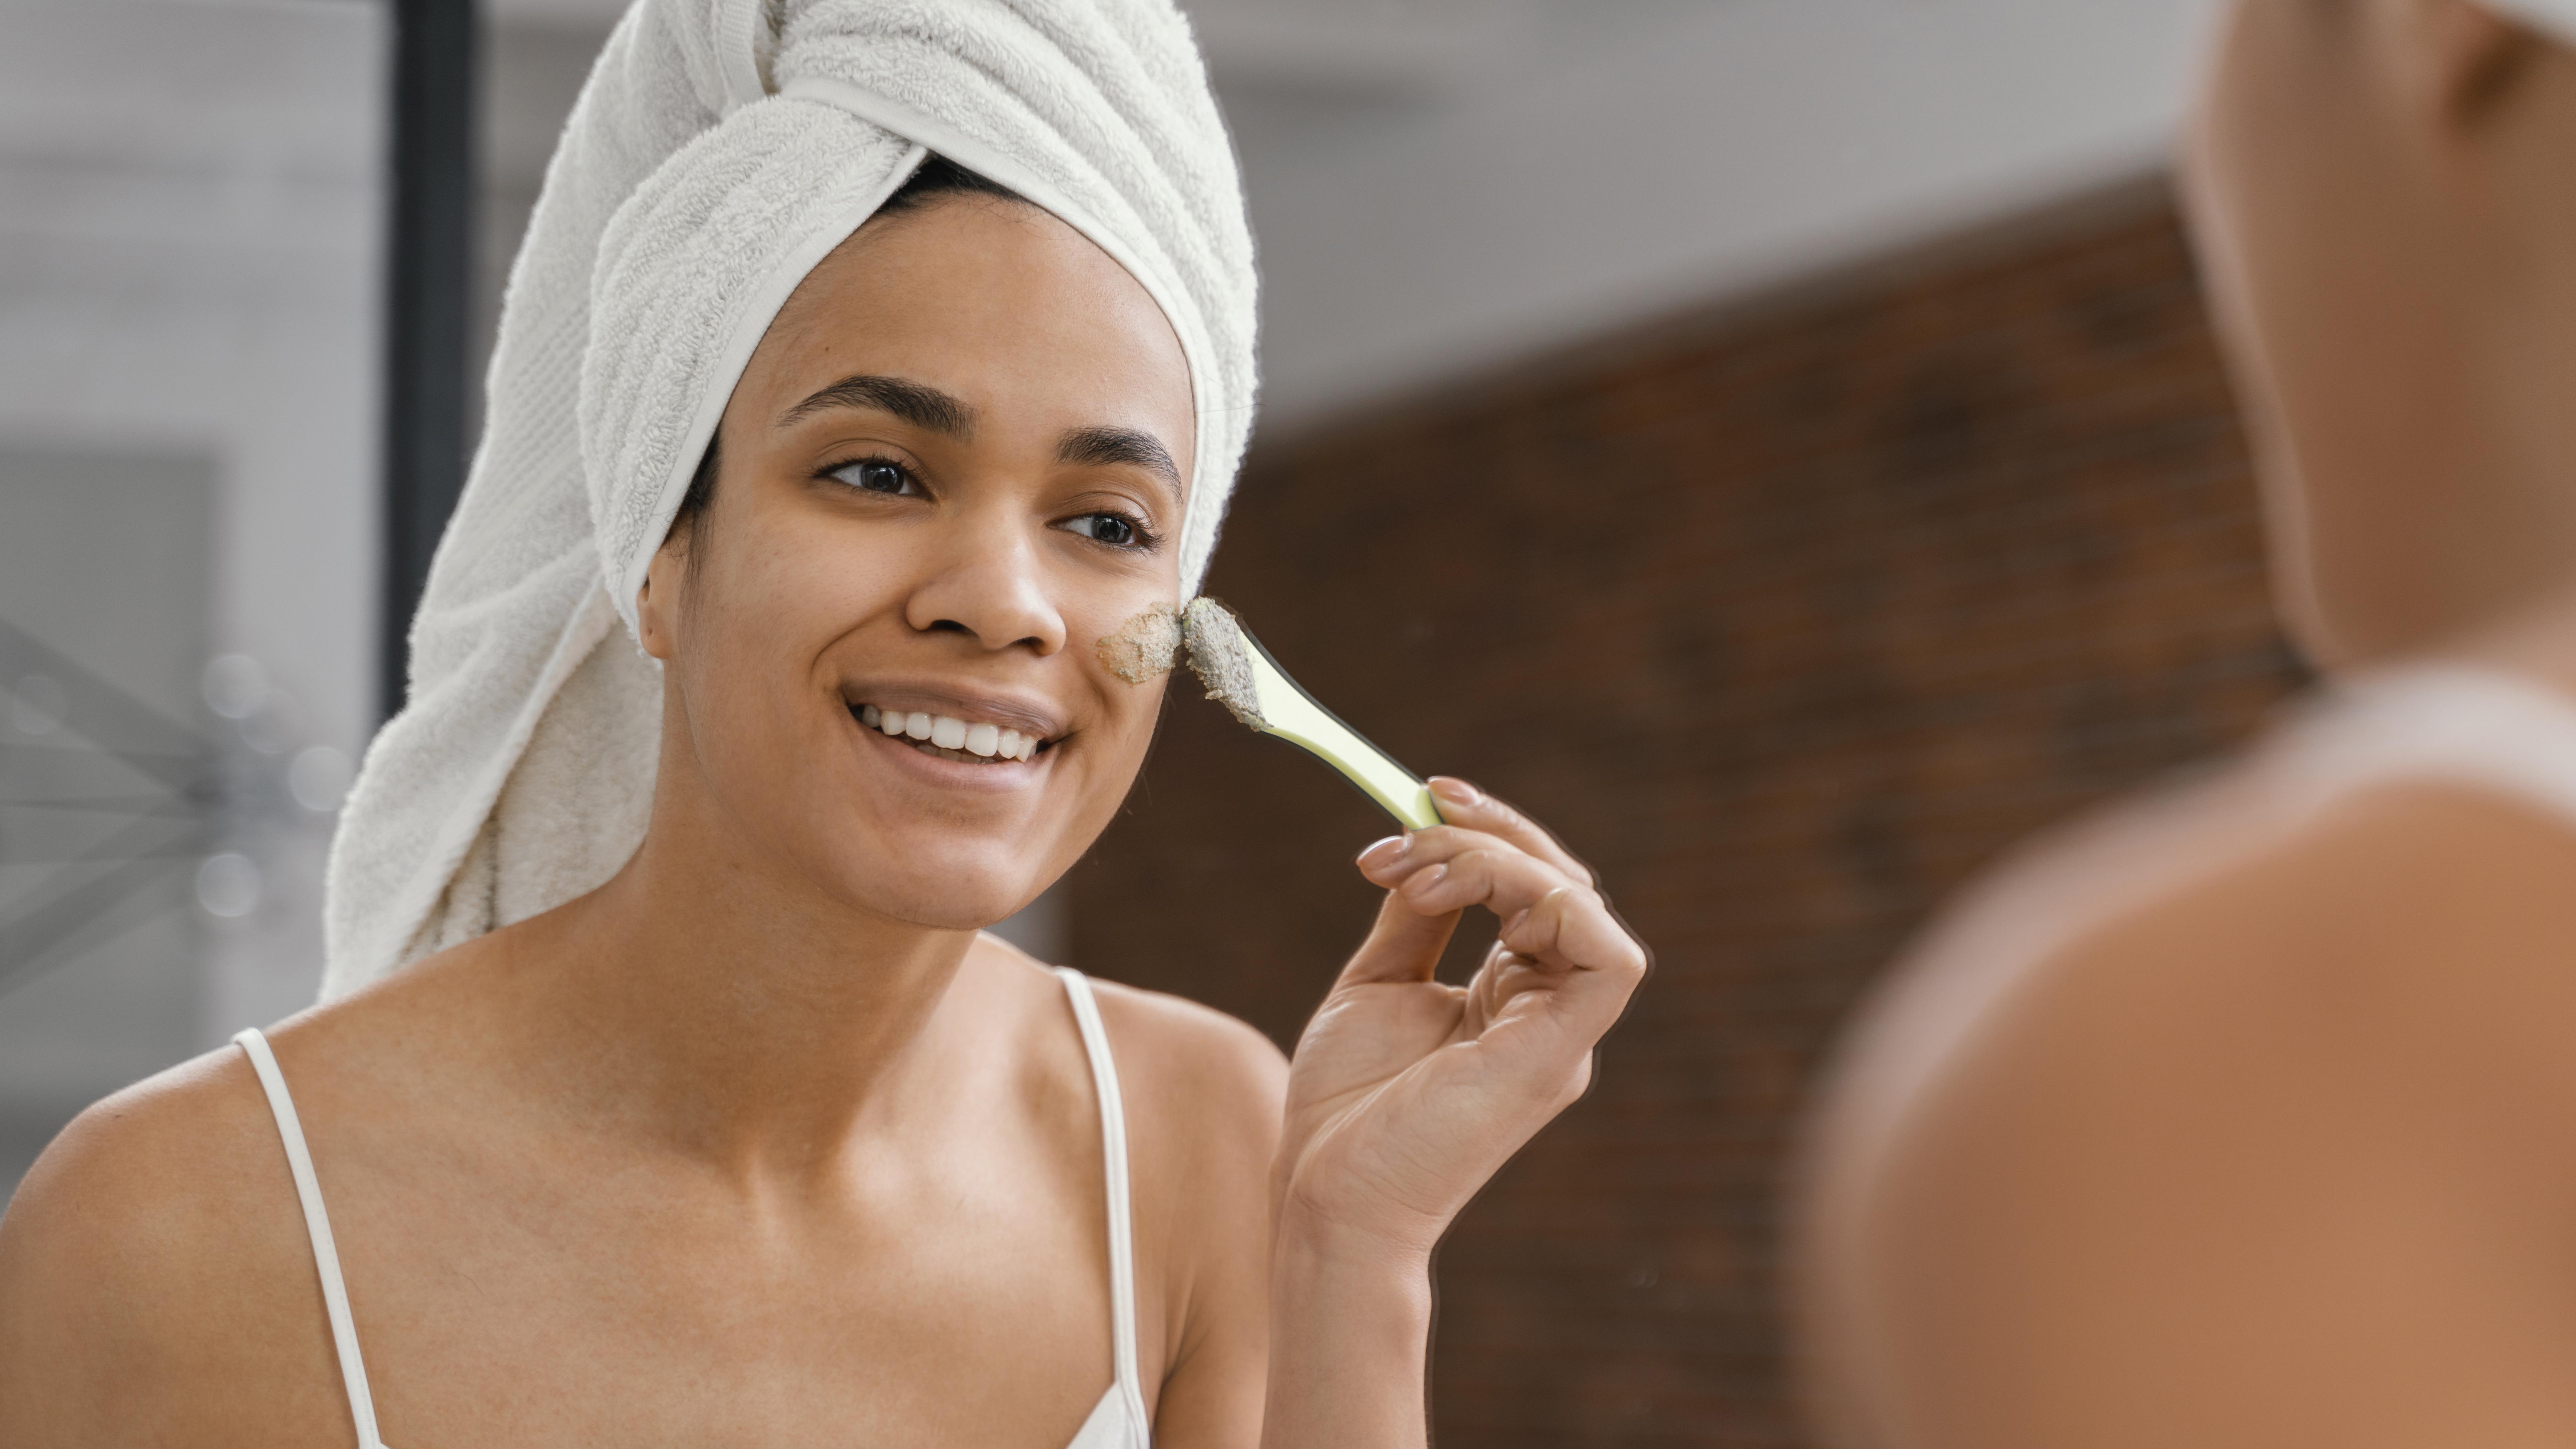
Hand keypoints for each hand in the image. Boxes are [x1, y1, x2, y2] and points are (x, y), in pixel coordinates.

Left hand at [1273, 777, 1649, 1258]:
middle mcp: (1551, 1014)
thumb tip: (1424, 842)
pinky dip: (1540, 901)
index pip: (1538, 889)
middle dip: (1489, 832)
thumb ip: (1417, 916)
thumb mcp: (1380, 983)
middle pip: (1565, 884)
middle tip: (1412, 821)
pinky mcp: (1558, 1055)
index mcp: (1518, 1000)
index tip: (1423, 795)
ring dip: (1494, 860)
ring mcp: (1562, 1037)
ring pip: (1580, 904)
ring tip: (1409, 874)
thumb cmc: (1348, 1106)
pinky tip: (1454, 895)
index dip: (1491, 831)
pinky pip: (1605, 956)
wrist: (1325, 1192)